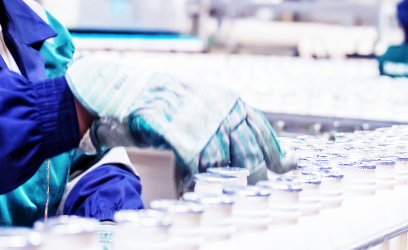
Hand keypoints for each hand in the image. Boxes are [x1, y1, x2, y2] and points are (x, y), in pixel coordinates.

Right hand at [65, 56, 292, 185]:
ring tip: (217, 195)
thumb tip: (245, 145)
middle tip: (248, 191)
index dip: (276, 152)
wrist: (120, 90)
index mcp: (226, 100)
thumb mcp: (197, 103)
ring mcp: (199, 121)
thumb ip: (221, 121)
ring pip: (223, 163)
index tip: (287, 169)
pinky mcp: (179, 135)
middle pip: (248, 152)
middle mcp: (218, 109)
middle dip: (252, 175)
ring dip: (222, 184)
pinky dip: (193, 183)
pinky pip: (196, 167)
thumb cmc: (158, 102)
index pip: (261, 129)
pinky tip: (189, 189)